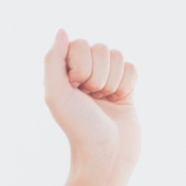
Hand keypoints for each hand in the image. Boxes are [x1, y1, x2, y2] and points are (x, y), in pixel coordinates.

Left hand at [43, 30, 139, 172]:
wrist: (106, 155)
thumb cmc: (79, 127)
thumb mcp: (56, 94)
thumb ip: (53, 60)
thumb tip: (62, 30)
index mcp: (65, 73)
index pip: (80, 44)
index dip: (81, 65)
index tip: (76, 88)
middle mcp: (85, 74)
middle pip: (101, 48)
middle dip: (98, 74)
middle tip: (92, 98)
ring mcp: (106, 79)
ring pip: (118, 55)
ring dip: (112, 80)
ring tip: (105, 101)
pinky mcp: (126, 87)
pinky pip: (132, 67)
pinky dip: (127, 84)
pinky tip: (119, 101)